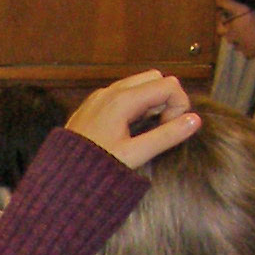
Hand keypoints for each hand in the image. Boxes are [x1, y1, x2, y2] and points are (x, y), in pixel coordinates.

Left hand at [64, 72, 199, 171]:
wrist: (59, 176)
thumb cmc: (94, 168)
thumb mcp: (134, 155)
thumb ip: (166, 136)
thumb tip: (195, 121)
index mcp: (123, 100)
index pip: (169, 85)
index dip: (179, 105)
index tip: (171, 129)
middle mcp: (111, 91)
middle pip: (155, 77)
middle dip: (166, 98)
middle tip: (160, 127)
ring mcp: (101, 95)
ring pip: (139, 83)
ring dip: (151, 101)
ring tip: (146, 130)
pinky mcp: (94, 103)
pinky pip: (123, 92)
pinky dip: (135, 103)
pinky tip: (130, 129)